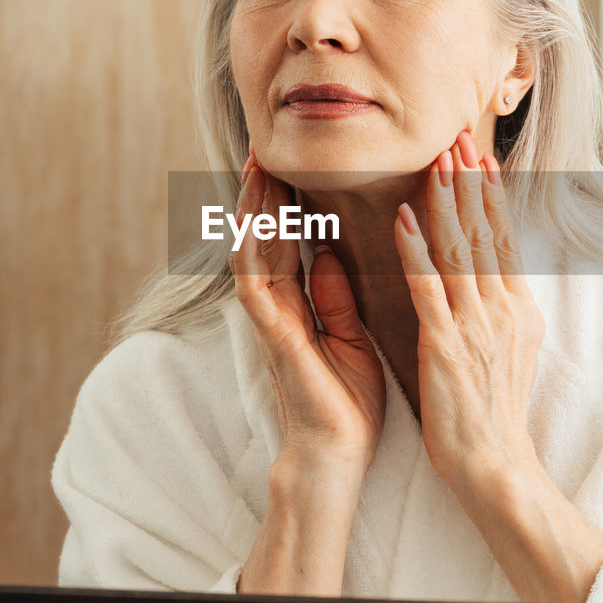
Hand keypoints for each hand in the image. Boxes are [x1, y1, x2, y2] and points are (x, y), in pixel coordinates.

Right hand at [230, 148, 385, 472]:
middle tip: (263, 146)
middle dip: (262, 193)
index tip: (288, 163)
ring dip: (253, 210)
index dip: (285, 203)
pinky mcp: (275, 338)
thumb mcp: (349, 337)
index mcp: (299, 307)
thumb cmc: (346, 403)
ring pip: (252, 252)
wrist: (337, 455)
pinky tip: (257, 221)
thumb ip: (335, 298)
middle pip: (263, 238)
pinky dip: (256, 252)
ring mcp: (270, 322)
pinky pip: (257, 287)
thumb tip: (330, 255)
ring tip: (257, 166)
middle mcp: (277, 309)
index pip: (288, 243)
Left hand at [392, 131, 544, 486]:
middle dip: (470, 181)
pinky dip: (418, 249)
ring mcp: (475, 325)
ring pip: (460, 249)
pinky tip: (406, 217)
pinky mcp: (445, 344)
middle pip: (485, 232)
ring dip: (447, 200)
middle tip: (457, 136)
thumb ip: (499, 310)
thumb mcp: (510, 351)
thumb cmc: (493, 413)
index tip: (479, 156)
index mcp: (516, 309)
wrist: (494, 464)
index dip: (490, 195)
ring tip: (436, 160)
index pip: (502, 239)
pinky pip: (429, 287)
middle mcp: (501, 309)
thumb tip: (495, 277)